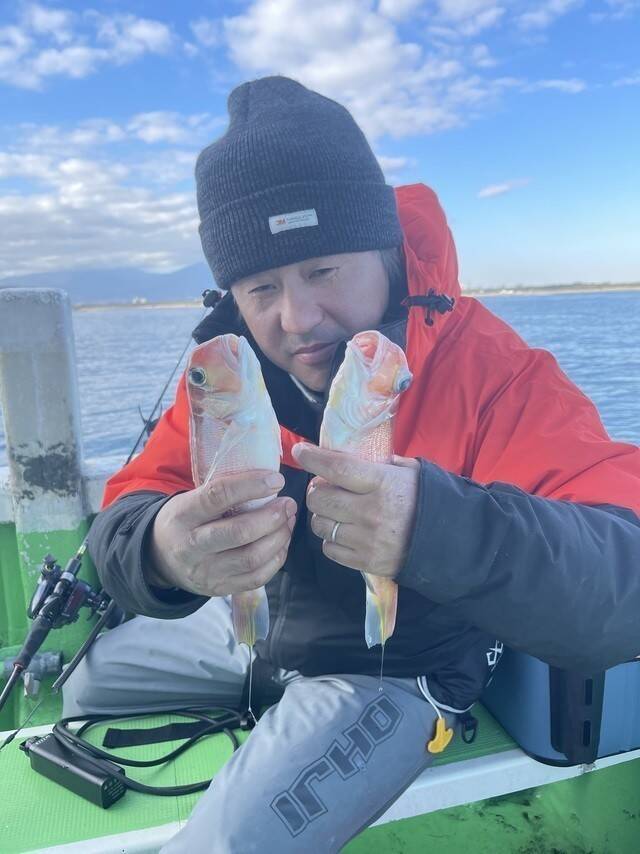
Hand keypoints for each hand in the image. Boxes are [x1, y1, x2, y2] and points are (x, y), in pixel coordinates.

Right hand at [147, 470, 295, 596]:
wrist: (159, 558)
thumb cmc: (185, 520)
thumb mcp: (190, 499)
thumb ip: (221, 493)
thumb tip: (267, 479)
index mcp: (183, 515)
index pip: (217, 496)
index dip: (250, 486)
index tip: (276, 479)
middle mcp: (191, 546)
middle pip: (239, 532)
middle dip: (271, 517)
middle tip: (288, 504)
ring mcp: (205, 571)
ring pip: (251, 558)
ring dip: (278, 537)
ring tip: (288, 521)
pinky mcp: (219, 589)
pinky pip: (256, 578)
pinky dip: (276, 559)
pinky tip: (281, 543)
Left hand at [292, 443, 419, 578]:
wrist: (450, 540)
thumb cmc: (427, 499)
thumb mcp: (410, 471)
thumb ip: (380, 463)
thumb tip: (350, 456)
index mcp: (381, 483)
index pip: (337, 468)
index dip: (313, 458)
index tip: (300, 451)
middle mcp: (370, 511)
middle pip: (320, 499)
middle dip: (317, 491)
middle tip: (326, 489)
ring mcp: (366, 539)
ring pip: (320, 525)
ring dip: (322, 516)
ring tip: (336, 512)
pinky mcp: (365, 561)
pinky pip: (330, 549)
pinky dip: (331, 540)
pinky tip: (344, 532)